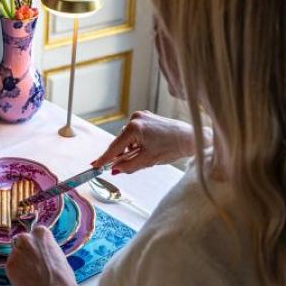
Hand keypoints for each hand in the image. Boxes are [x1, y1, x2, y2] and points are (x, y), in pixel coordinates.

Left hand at [5, 226, 81, 285]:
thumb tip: (40, 251)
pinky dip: (16, 274)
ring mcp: (16, 251)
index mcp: (40, 233)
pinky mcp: (9, 265)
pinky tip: (27, 280)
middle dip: (25, 251)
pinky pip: (12, 268)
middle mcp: (26, 238)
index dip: (36, 245)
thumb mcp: (57, 254)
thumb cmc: (62, 275)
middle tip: (33, 264)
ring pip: (16, 255)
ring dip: (20, 263)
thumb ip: (45, 248)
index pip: (34, 234)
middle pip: (21, 242)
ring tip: (32, 275)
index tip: (38, 252)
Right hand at [92, 110, 207, 173]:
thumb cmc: (172, 147)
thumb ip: (128, 166)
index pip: (115, 146)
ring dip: (131, 149)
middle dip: (122, 155)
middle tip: (122, 167)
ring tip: (144, 156)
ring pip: (128, 138)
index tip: (95, 165)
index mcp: (134, 127)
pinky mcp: (147, 117)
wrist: (190, 138)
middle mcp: (135, 118)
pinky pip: (135, 133)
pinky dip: (137, 142)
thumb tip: (115, 170)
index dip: (105, 158)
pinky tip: (148, 148)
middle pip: (120, 142)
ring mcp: (141, 116)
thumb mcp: (148, 161)